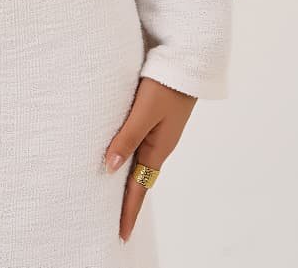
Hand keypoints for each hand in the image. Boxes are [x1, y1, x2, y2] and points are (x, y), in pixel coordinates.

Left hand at [103, 76, 196, 242]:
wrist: (188, 62)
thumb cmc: (165, 85)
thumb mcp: (144, 112)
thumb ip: (127, 137)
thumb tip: (109, 167)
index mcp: (158, 148)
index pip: (140, 188)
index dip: (129, 210)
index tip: (121, 235)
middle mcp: (160, 144)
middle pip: (141, 179)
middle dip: (129, 202)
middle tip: (114, 223)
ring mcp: (160, 132)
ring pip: (141, 163)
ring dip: (129, 181)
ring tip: (115, 197)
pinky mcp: (157, 119)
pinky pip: (141, 147)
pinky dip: (131, 159)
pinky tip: (123, 158)